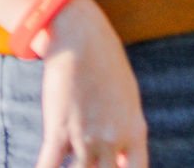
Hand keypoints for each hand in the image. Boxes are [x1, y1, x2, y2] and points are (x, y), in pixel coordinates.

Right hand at [33, 0, 147, 167]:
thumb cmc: (106, 68)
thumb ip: (125, 134)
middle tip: (90, 165)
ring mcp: (86, 137)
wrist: (82, 39)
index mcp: (135, 131)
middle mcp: (113, 138)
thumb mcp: (127, 101)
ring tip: (72, 163)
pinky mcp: (58, 130)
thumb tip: (121, 161)